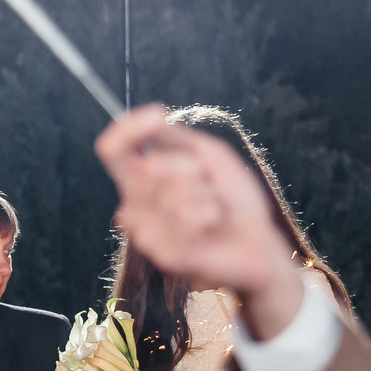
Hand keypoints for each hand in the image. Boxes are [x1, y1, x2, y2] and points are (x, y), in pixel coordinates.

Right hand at [99, 105, 309, 339]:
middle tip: (208, 187)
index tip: (157, 115)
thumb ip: (176, 138)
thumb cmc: (234, 201)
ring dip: (205, 196)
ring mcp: (146, 232)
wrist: (257, 245)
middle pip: (146, 168)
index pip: (114, 151)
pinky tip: (214, 227)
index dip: (126, 130)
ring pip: (168, 193)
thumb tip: (153, 115)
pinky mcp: (162, 255)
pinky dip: (209, 216)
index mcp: (142, 180)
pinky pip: (184, 219)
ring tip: (214, 211)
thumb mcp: (209, 157)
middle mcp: (136, 206)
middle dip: (189, 169)